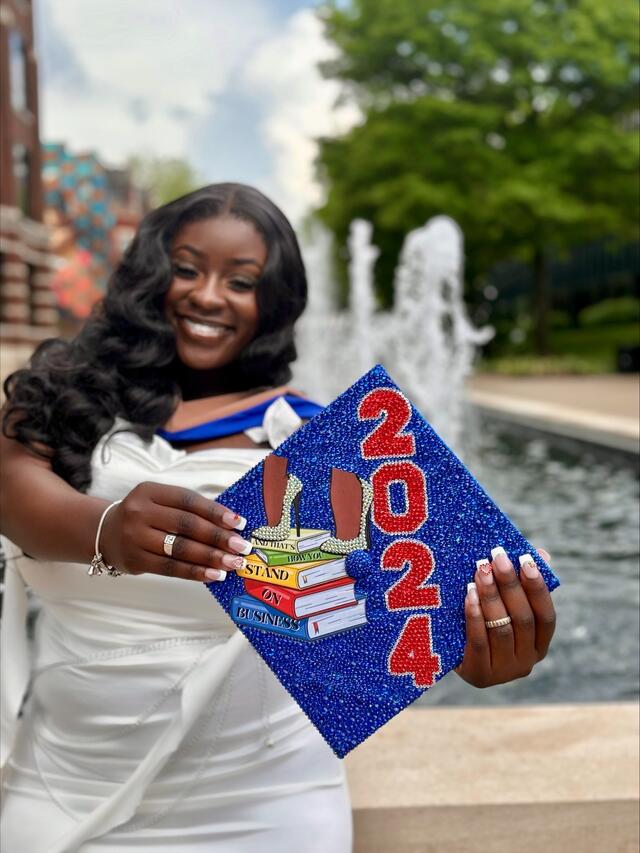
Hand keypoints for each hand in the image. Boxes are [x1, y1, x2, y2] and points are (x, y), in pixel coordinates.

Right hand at [100, 482, 250, 582]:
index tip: (239, 522)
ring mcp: (135, 537)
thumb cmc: (144, 516)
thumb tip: (230, 524)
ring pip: (180, 549)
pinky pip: (171, 568)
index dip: (215, 511)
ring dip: (211, 557)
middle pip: (186, 525)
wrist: (104, 533)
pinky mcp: (135, 560)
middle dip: (218, 537)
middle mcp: (140, 512)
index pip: (188, 500)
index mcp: (149, 491)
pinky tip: (214, 575)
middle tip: (242, 546)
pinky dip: (195, 572)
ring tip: (233, 563)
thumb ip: (188, 510)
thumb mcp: (159, 502)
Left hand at [455, 547, 555, 687]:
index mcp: (539, 645)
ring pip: (502, 628)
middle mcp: (527, 661)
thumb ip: (521, 584)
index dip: (537, 588)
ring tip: (481, 570)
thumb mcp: (501, 606)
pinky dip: (475, 615)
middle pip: (523, 619)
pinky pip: (479, 641)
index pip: (546, 616)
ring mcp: (505, 672)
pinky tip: (470, 594)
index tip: (526, 560)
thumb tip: (540, 554)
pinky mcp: (480, 675)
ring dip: (491, 596)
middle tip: (497, 557)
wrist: (448, 657)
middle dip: (510, 585)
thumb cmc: (481, 624)